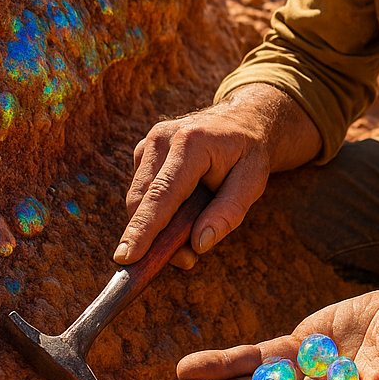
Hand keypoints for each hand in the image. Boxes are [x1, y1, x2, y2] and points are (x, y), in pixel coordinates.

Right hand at [114, 100, 271, 269]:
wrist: (242, 120)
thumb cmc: (249, 153)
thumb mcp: (253, 181)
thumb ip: (228, 212)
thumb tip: (199, 244)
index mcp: (191, 143)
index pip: (162, 194)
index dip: (143, 228)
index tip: (125, 257)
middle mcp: (162, 138)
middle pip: (142, 199)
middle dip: (153, 237)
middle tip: (185, 259)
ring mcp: (149, 142)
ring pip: (139, 198)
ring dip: (156, 225)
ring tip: (191, 233)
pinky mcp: (144, 151)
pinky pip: (142, 191)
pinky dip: (156, 210)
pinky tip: (183, 209)